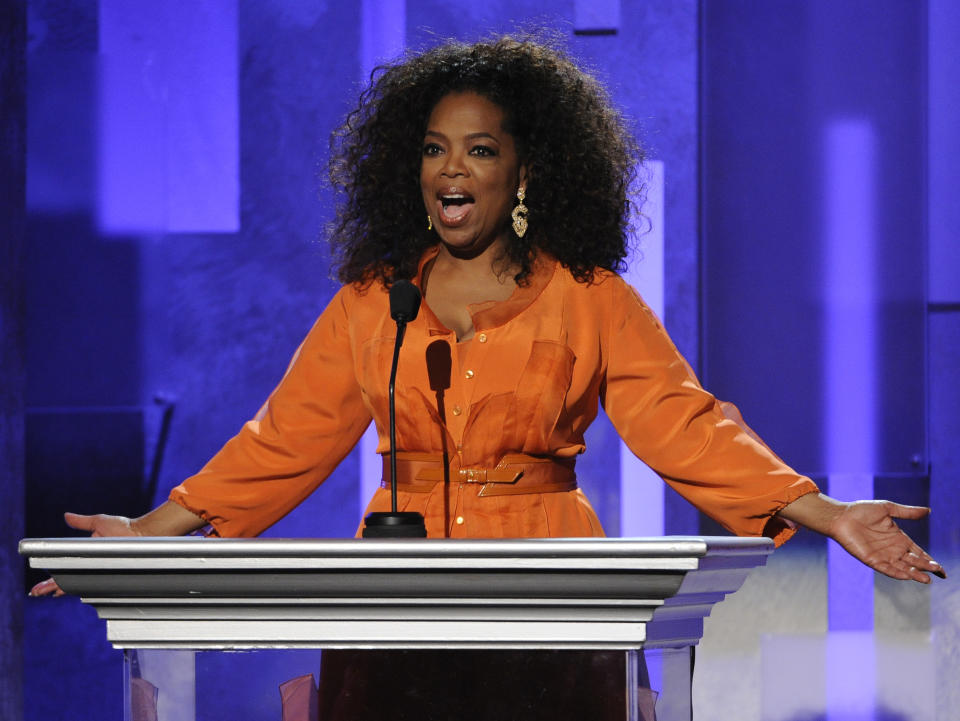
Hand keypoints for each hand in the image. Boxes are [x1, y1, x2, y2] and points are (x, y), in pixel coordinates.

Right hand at [28, 512, 140, 596]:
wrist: (143, 533)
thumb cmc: (125, 527)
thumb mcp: (99, 522)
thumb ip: (82, 522)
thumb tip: (66, 516)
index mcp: (87, 554)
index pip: (66, 568)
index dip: (52, 577)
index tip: (40, 584)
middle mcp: (93, 565)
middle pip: (68, 579)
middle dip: (51, 586)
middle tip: (37, 592)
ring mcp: (102, 570)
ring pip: (80, 583)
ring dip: (64, 589)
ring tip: (52, 594)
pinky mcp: (112, 573)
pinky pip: (96, 583)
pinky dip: (86, 587)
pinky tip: (75, 593)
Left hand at [827, 501, 945, 583]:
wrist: (841, 516)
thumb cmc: (861, 510)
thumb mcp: (887, 509)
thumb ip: (907, 512)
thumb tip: (929, 510)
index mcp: (899, 538)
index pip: (918, 552)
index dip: (930, 560)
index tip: (942, 568)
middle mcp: (893, 549)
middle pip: (914, 562)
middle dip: (926, 567)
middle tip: (939, 572)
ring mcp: (883, 555)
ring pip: (903, 568)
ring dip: (914, 574)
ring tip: (926, 579)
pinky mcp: (871, 560)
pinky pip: (886, 569)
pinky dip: (896, 573)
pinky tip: (907, 576)